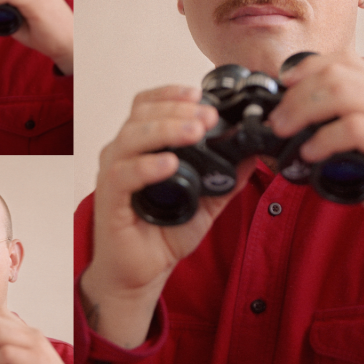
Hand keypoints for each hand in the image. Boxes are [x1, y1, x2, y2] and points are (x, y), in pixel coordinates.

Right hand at [81, 85, 255, 347]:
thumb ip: (228, 175)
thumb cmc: (166, 230)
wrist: (143, 271)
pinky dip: (147, 166)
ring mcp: (114, 174)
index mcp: (143, 144)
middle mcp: (124, 152)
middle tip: (209, 116)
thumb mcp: (208, 199)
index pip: (149, 104)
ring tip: (195, 132)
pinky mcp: (110, 200)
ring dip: (165, 129)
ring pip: (132, 137)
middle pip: (142, 114)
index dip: (172, 93)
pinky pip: (123, 175)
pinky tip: (170, 164)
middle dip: (178, 109)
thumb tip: (254, 150)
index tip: (201, 93)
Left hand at [269, 52, 363, 268]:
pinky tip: (311, 153)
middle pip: (334, 73)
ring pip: (341, 92)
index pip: (342, 61)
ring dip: (303, 111)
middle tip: (277, 120)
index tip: (282, 86)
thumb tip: (295, 143)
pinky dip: (324, 139)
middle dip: (296, 94)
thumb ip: (340, 140)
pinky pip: (353, 127)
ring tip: (286, 133)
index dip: (306, 68)